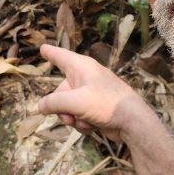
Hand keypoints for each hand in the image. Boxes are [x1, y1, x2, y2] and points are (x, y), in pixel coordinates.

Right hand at [38, 44, 173, 174]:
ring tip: (84, 121)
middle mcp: (85, 77)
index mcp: (81, 67)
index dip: (50, 53)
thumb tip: (41, 106)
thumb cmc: (105, 104)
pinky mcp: (96, 108)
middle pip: (60, 91)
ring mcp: (91, 93)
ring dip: (72, 117)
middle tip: (69, 116)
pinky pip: (79, 114)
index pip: (61, 56)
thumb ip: (54, 103)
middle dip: (61, 107)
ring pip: (68, 106)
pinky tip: (92, 126)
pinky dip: (82, 122)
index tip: (42, 48)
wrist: (132, 122)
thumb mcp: (75, 102)